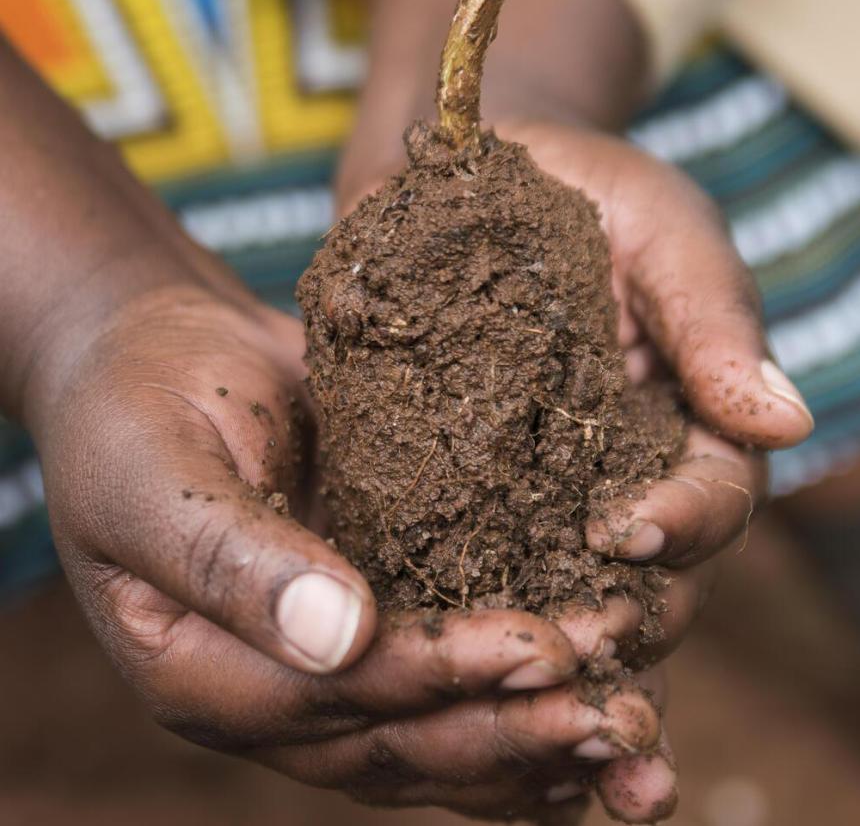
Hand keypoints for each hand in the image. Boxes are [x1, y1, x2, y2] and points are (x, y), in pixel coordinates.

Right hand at [31, 278, 668, 822]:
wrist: (164, 360)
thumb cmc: (137, 406)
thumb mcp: (156, 473)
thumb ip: (230, 560)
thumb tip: (337, 639)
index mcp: (201, 671)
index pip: (330, 704)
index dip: (435, 682)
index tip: (538, 649)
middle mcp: (270, 691)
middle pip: (397, 743)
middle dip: (509, 728)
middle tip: (616, 713)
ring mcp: (324, 665)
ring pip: (434, 735)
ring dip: (530, 736)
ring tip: (630, 725)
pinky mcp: (371, 618)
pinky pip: (445, 682)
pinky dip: (514, 704)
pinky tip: (592, 703)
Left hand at [334, 118, 812, 820]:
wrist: (469, 189)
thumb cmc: (582, 194)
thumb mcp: (660, 231)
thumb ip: (712, 319)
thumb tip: (786, 418)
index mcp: (687, 428)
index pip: (712, 498)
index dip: (684, 522)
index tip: (630, 528)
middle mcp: (620, 482)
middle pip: (645, 580)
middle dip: (618, 622)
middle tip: (572, 655)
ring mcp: (537, 500)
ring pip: (560, 600)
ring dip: (550, 665)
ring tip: (519, 715)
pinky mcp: (457, 495)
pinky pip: (465, 569)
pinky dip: (461, 625)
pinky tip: (434, 668)